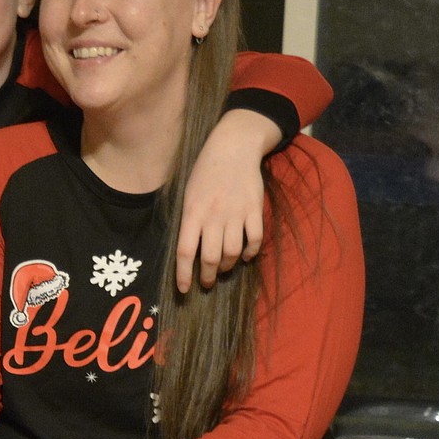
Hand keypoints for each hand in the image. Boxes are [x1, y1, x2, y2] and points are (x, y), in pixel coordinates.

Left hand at [175, 108, 276, 292]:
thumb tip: (188, 252)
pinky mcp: (255, 210)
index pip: (185, 251)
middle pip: (210, 257)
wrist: (233, 148)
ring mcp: (236, 213)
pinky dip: (250, 253)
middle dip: (207, 276)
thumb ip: (189, 221)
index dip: (183, 275)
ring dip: (227, 266)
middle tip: (206, 281)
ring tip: (223, 268)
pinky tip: (245, 255)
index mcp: (192, 212)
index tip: (184, 290)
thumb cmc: (205, 173)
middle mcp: (214, 216)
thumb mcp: (188, 194)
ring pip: (232, 252)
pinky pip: (255, 240)